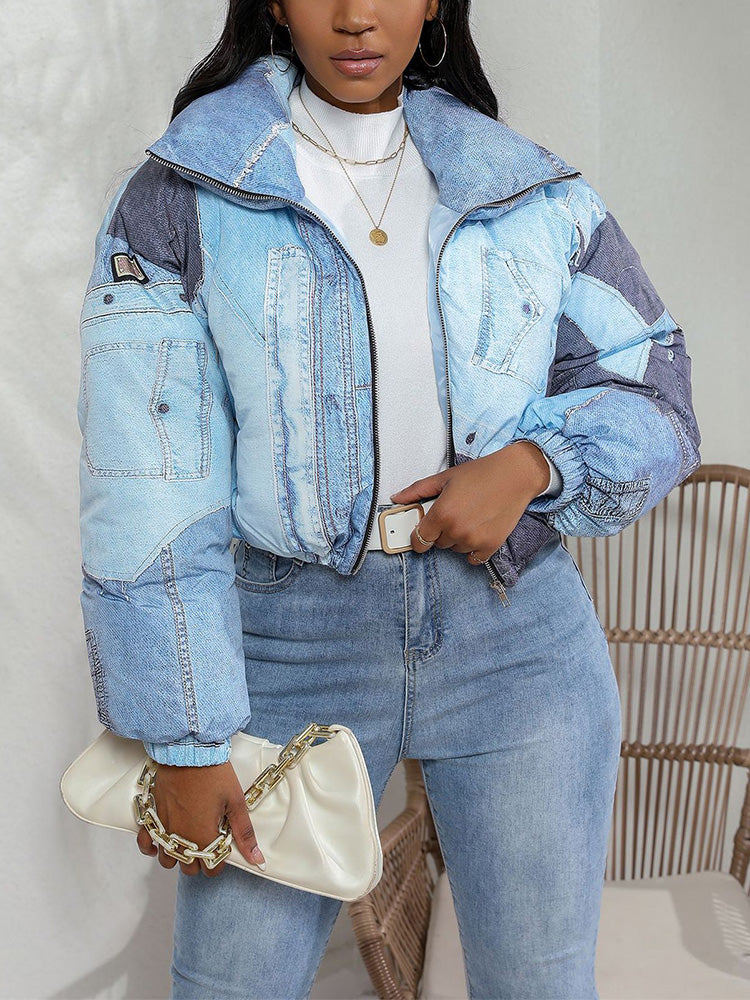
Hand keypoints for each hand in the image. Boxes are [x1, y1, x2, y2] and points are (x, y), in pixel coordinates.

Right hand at [136, 760, 265, 876]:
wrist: (189, 751)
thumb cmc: (213, 773)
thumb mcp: (236, 802)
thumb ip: (244, 833)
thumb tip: (258, 860)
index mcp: (203, 836)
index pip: (211, 869)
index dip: (220, 861)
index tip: (222, 847)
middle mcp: (181, 838)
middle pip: (189, 869)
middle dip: (200, 862)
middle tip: (208, 844)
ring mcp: (164, 828)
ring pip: (167, 861)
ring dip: (178, 857)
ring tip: (189, 842)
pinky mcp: (153, 817)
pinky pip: (145, 844)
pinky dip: (152, 848)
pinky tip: (161, 845)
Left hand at [389, 441, 551, 564]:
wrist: (515, 475)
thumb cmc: (480, 473)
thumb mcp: (445, 478)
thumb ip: (418, 490)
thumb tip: (397, 498)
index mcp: (442, 513)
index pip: (420, 540)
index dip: (418, 538)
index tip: (422, 535)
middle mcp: (457, 530)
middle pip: (438, 544)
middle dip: (442, 532)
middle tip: (455, 513)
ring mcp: (474, 540)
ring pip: (456, 550)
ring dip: (458, 539)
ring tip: (470, 518)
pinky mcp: (491, 546)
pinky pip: (474, 559)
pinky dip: (473, 549)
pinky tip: (478, 532)